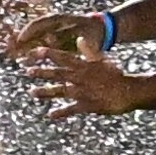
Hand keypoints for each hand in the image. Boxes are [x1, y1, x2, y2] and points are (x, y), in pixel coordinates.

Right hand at [8, 12, 107, 62]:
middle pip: (34, 28)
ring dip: (23, 44)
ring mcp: (54, 29)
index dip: (31, 29)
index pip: (44, 21)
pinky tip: (24, 58)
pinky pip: (39, 42)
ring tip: (12, 53)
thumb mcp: (95, 40)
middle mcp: (56, 23)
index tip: (21, 38)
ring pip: (35, 35)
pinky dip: (30, 49)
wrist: (102, 31)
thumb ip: (88, 44)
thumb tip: (81, 43)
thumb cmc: (98, 35)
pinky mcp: (54, 37)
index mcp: (65, 20)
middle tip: (8, 46)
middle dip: (22, 37)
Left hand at [20, 44, 150, 119]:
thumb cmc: (116, 75)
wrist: (128, 91)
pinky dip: (60, 112)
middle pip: (57, 74)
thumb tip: (79, 39)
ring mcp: (82, 92)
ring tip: (32, 92)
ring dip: (45, 91)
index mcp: (84, 65)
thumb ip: (89, 50)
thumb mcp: (102, 60)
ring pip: (59, 91)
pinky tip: (50, 115)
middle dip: (41, 72)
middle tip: (27, 71)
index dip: (49, 54)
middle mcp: (80, 78)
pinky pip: (70, 109)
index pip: (63, 57)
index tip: (35, 51)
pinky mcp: (86, 105)